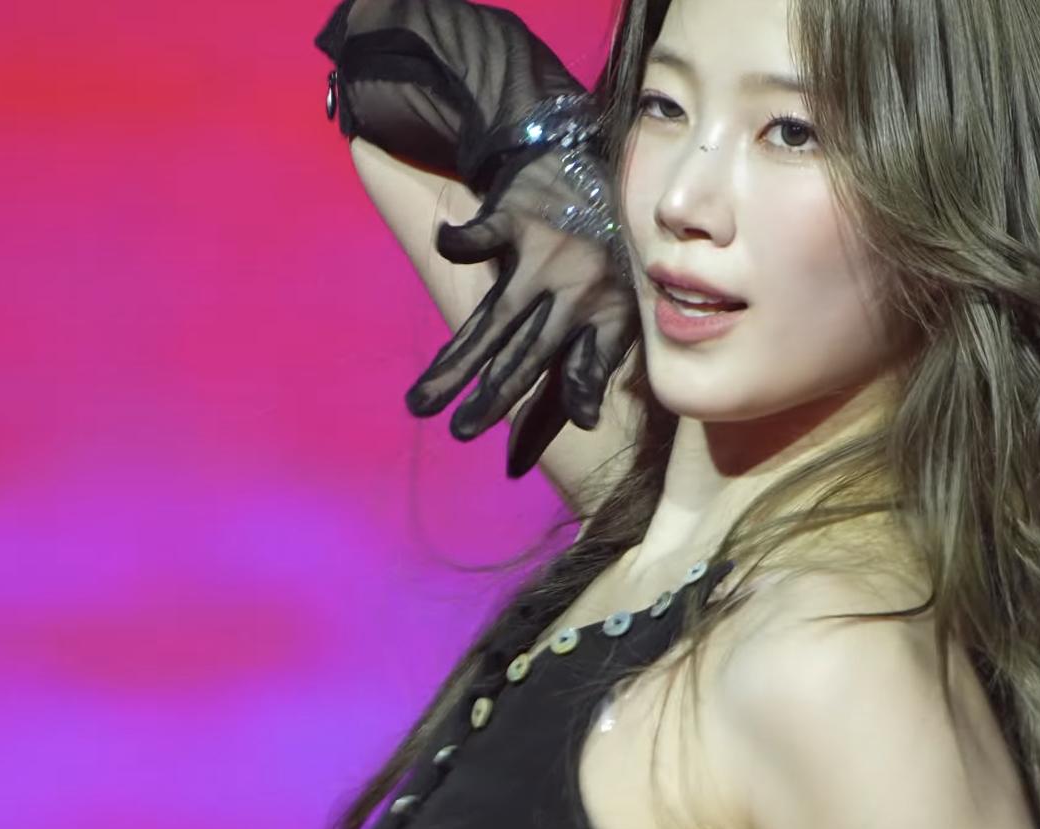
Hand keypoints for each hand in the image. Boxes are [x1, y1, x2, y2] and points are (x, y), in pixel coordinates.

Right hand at [402, 102, 639, 478]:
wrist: (589, 164)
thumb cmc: (601, 250)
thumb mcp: (616, 305)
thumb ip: (593, 363)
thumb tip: (583, 426)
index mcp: (607, 314)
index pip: (579, 372)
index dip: (553, 409)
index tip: (520, 453)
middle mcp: (577, 289)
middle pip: (525, 354)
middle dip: (492, 397)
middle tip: (461, 433)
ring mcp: (546, 255)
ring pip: (495, 317)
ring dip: (457, 360)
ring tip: (423, 400)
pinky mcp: (515, 219)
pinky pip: (485, 234)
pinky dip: (464, 240)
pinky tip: (446, 245)